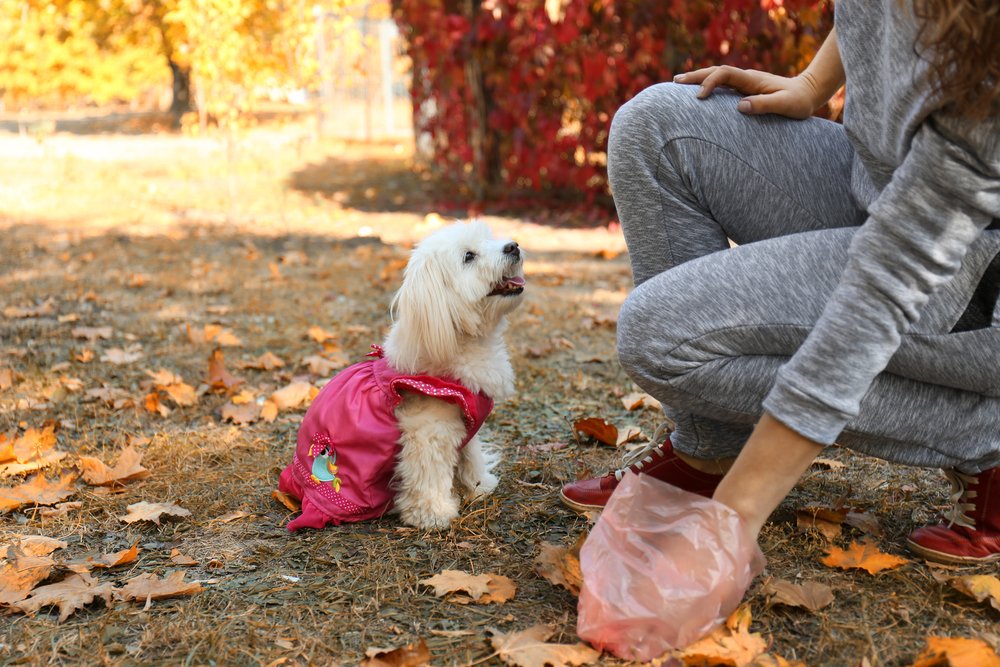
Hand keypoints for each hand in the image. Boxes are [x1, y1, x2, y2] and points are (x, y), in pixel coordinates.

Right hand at [674, 66, 823, 119]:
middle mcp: (746, 78)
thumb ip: (764, 105)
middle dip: (695, 76)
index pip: (725, 74)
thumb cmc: (798, 102)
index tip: (699, 97)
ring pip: (717, 76)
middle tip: (675, 82)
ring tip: (678, 83)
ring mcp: (744, 82)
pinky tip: (697, 92)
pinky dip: (707, 85)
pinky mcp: (744, 89)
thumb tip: (739, 106)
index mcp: (752, 79)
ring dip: (698, 78)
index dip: (710, 82)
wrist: (808, 93)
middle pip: (716, 71)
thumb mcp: (786, 105)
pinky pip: (721, 84)